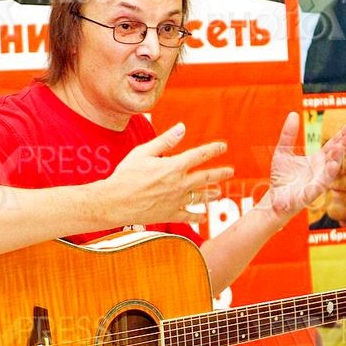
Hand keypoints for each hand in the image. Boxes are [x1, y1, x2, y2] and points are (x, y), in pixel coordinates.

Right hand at [108, 123, 233, 224]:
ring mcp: (176, 201)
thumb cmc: (126, 175)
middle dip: (220, 173)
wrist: (115, 202)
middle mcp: (179, 184)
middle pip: (206, 178)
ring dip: (211, 195)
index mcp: (173, 167)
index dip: (213, 149)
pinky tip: (203, 218)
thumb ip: (165, 141)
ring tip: (219, 193)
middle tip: (230, 171)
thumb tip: (181, 128)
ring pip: (200, 198)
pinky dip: (197, 217)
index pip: (199, 155)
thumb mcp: (143, 153)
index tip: (223, 146)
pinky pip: (188, 216)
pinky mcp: (170, 214)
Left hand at [256, 112, 345, 217]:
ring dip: (337, 158)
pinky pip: (322, 183)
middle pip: (336, 155)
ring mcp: (318, 181)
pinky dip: (328, 174)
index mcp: (317, 160)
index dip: (342, 134)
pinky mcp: (312, 192)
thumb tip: (293, 114)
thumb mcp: (282, 151)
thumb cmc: (281, 176)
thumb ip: (288, 134)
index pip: (333, 145)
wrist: (274, 198)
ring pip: (332, 169)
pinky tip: (333, 164)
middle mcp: (321, 169)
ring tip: (341, 146)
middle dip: (344, 144)